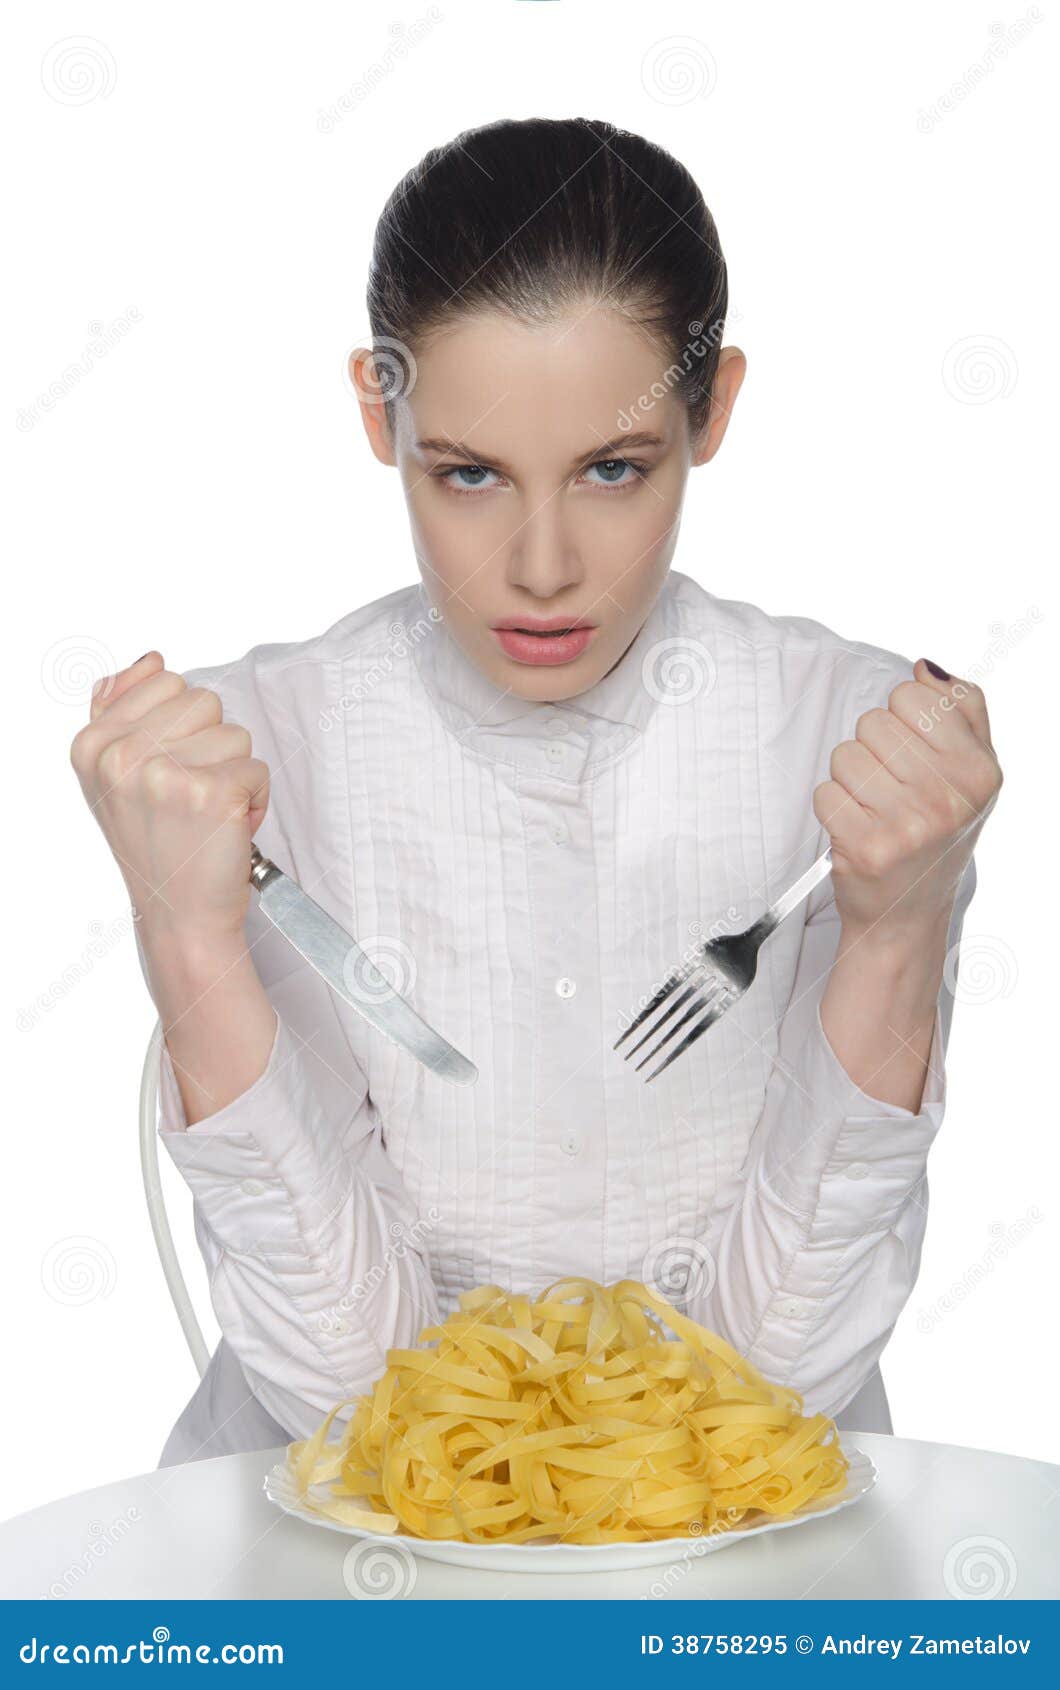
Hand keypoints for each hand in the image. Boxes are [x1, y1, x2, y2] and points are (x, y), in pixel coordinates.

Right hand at [69, 650, 270, 948]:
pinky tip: (229, 828)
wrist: (181, 916)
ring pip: (235, 733)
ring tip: (209, 814)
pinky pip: (258, 768)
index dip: (181, 726)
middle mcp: (120, 757)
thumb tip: (151, 660)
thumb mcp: (117, 777)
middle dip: (210, 746)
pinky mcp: (210, 794)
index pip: (165, 680)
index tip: (165, 772)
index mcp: (92, 744)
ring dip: (234, 774)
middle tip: (190, 796)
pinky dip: (256, 800)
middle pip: (203, 700)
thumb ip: (124, 711)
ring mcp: (163, 774)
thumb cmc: (157, 846)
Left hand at [813, 660, 1002, 941]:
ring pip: (845, 754)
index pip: (912, 695)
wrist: (907, 913)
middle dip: (874, 750)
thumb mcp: (971, 774)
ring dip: (850, 779)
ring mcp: (909, 824)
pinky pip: (826, 791)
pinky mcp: (867, 847)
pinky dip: (833, 808)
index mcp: (980, 771)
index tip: (913, 756)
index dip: (901, 721)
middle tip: (891, 789)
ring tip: (874, 809)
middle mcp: (950, 797)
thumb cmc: (936, 836)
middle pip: (873, 722)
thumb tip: (925, 667)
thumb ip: (962, 711)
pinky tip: (857, 829)